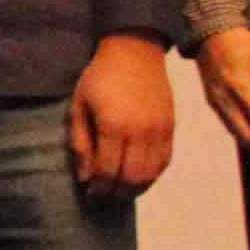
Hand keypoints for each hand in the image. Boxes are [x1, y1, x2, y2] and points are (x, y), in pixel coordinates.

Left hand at [67, 31, 178, 202]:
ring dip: (134, 189)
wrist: (135, 51)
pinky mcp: (171, 128)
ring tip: (118, 191)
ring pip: (150, 174)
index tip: (89, 194)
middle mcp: (140, 131)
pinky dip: (151, 176)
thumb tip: (85, 178)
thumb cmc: (100, 77)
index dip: (98, 188)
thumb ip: (81, 143)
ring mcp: (159, 131)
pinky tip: (137, 177)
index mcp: (113, 124)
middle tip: (103, 197)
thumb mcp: (79, 105)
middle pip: (131, 178)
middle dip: (115, 193)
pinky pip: (164, 162)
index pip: (107, 170)